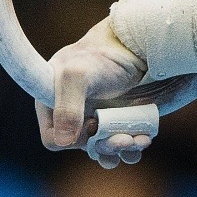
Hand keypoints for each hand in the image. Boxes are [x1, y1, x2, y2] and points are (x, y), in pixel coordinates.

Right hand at [35, 18, 152, 167]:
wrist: (134, 45)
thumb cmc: (100, 56)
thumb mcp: (77, 76)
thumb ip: (67, 107)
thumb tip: (63, 142)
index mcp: (53, 106)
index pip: (53, 139)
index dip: (71, 139)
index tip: (92, 122)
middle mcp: (74, 116)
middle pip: (84, 148)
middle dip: (104, 147)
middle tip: (124, 139)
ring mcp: (98, 119)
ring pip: (105, 149)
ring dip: (121, 150)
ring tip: (137, 142)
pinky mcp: (120, 120)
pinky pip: (123, 143)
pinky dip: (133, 146)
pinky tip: (143, 140)